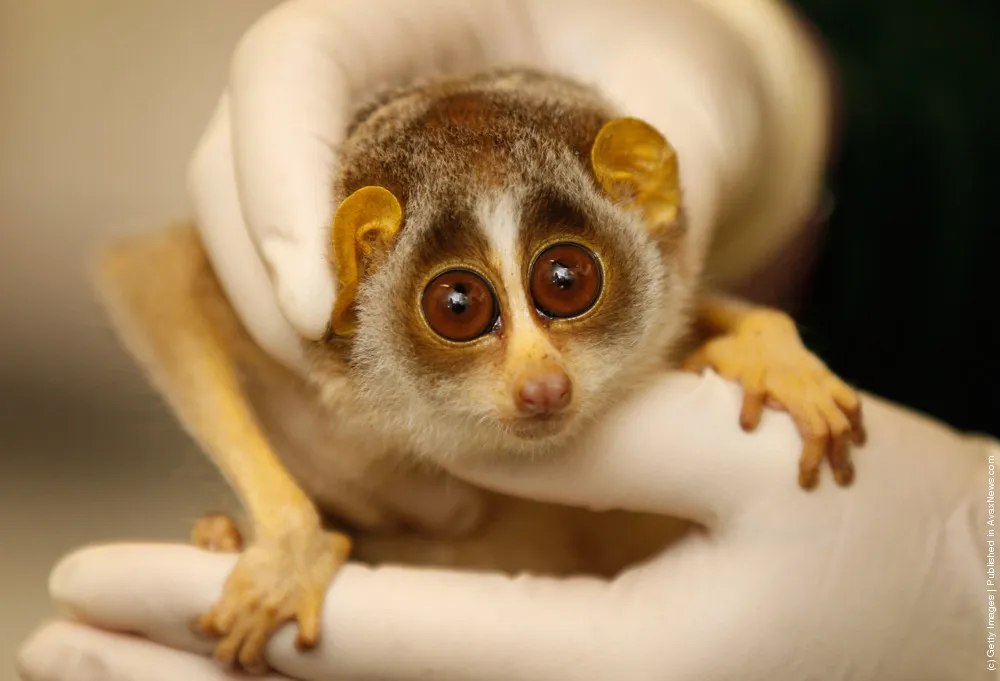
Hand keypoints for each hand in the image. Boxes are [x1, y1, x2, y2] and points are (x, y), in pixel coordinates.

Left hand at [18, 372, 993, 680]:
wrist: (974, 617)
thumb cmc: (893, 531)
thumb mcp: (752, 454)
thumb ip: (591, 432)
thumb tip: (450, 424)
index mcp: (606, 673)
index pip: (360, 649)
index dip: (209, 614)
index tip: (82, 586)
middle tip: (44, 663)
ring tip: (108, 673)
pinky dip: (342, 667)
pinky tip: (277, 636)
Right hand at [188, 0, 832, 373]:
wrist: (658, 84)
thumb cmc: (668, 63)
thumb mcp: (687, 96)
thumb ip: (662, 179)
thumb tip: (615, 312)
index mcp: (407, 4)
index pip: (288, 64)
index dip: (274, 180)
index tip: (319, 307)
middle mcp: (352, 68)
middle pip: (231, 157)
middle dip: (259, 279)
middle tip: (336, 380)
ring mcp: (338, 135)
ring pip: (243, 221)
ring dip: (279, 322)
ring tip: (358, 395)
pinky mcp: (351, 198)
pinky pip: (292, 262)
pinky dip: (320, 331)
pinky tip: (376, 378)